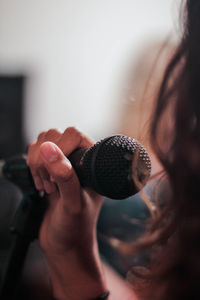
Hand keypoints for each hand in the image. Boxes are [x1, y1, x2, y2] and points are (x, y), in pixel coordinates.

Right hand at [27, 127, 107, 299]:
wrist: (64, 245)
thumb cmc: (75, 229)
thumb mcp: (73, 204)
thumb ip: (65, 177)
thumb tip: (49, 149)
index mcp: (92, 165)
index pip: (75, 135)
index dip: (61, 148)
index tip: (56, 173)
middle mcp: (79, 161)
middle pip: (55, 136)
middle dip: (45, 160)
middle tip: (51, 184)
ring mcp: (64, 165)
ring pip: (43, 143)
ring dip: (38, 164)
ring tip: (47, 186)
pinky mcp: (50, 171)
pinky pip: (36, 154)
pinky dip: (33, 168)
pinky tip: (41, 185)